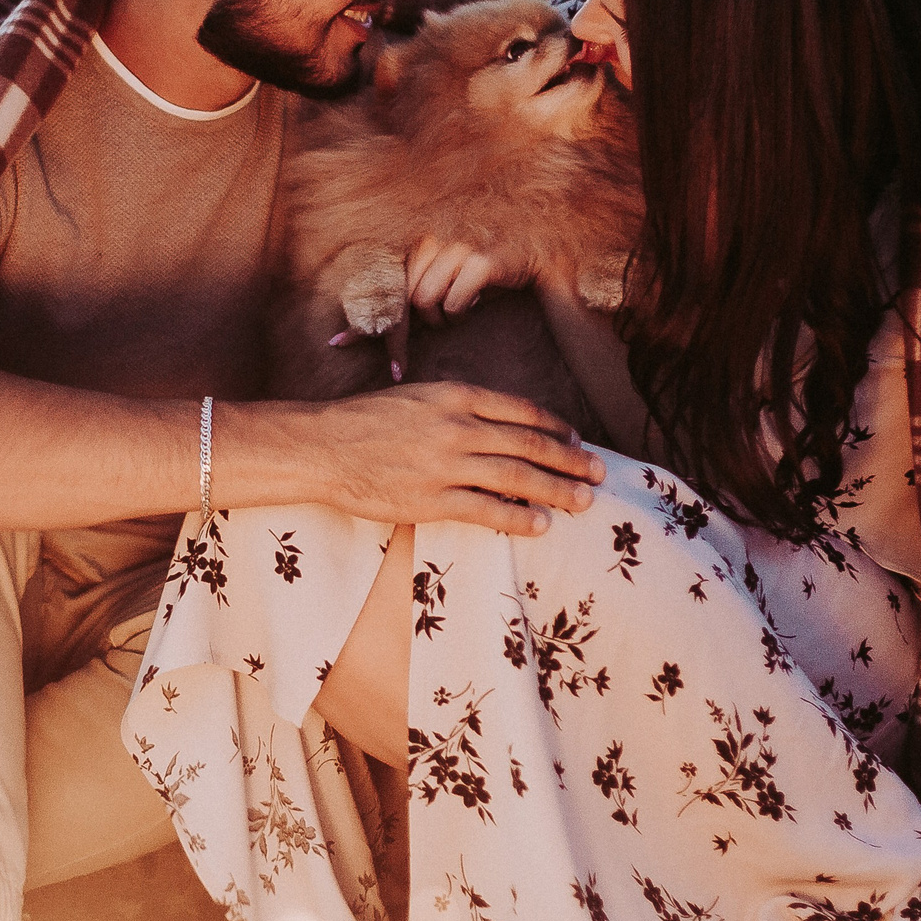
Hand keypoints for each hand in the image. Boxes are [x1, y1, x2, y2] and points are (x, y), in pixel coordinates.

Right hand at [296, 381, 604, 535]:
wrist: (321, 447)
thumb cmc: (364, 420)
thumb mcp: (416, 395)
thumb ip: (457, 406)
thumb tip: (497, 425)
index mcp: (455, 395)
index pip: (521, 410)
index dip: (555, 426)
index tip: (576, 438)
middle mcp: (457, 427)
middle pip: (530, 444)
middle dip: (570, 460)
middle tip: (598, 472)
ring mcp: (446, 465)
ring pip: (517, 478)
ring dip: (557, 490)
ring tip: (584, 501)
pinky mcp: (432, 500)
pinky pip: (487, 511)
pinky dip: (519, 518)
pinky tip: (541, 525)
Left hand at [328, 237, 534, 375]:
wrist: (531, 258)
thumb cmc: (480, 280)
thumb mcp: (439, 289)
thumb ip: (404, 308)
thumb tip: (350, 334)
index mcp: (417, 245)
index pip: (383, 287)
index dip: (365, 321)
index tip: (337, 344)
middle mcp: (432, 240)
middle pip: (405, 300)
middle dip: (418, 326)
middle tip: (434, 333)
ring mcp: (456, 247)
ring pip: (426, 302)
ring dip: (443, 318)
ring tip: (461, 308)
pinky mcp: (480, 261)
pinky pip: (453, 304)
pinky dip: (461, 313)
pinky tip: (476, 302)